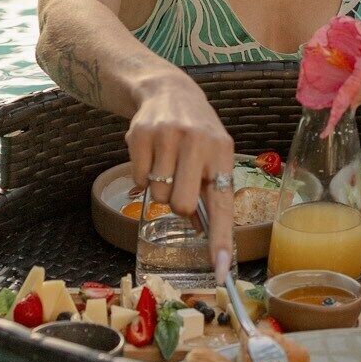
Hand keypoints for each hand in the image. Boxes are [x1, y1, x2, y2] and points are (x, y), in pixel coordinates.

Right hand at [126, 72, 234, 255]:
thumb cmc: (197, 133)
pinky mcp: (139, 135)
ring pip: (158, 195)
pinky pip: (138, 180)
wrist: (168, 91)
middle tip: (179, 185)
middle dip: (177, 205)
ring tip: (166, 164)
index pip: (222, 204)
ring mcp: (167, 136)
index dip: (221, 240)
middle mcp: (197, 141)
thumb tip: (203, 233)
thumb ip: (210, 190)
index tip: (221, 270)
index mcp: (222, 151)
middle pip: (181, 205)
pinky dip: (142, 176)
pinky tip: (151, 156)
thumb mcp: (213, 153)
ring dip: (159, 189)